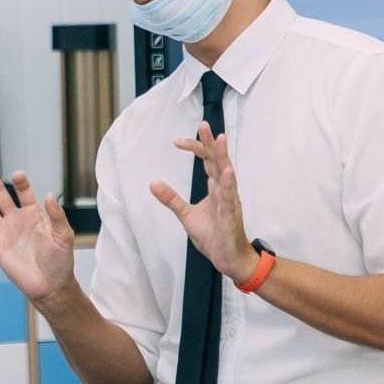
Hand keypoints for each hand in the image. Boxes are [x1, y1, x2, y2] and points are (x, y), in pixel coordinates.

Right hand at [0, 157, 75, 303]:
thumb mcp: (63, 236)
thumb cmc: (60, 262)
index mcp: (35, 214)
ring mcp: (5, 231)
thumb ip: (56, 215)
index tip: (17, 175)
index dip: (20, 183)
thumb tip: (50, 195)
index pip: (24, 192)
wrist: (49, 286)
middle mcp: (17, 219)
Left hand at [149, 122, 255, 281]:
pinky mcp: (230, 217)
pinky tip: (227, 171)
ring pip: (227, 174)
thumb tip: (153, 183)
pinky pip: (230, 198)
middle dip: (211, 143)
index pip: (207, 160)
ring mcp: (229, 202)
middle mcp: (224, 190)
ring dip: (223, 156)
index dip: (195, 148)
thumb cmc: (213, 235)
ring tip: (220, 139)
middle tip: (203, 124)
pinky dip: (228, 185)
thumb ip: (172, 198)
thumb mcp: (186, 214)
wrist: (228, 259)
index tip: (176, 141)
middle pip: (218, 161)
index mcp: (215, 188)